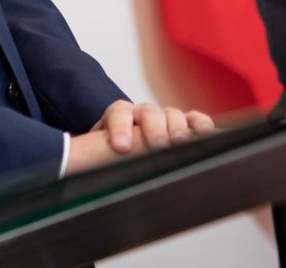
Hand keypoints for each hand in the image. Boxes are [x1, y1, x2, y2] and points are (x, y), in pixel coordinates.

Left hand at [63, 100, 214, 175]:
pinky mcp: (185, 125)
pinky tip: (208, 134)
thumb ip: (94, 159)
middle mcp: (140, 113)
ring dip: (177, 128)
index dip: (119, 128)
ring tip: (181, 142)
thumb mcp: (98, 156)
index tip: (121, 147)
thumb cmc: (108, 156)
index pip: (118, 113)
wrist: (123, 150)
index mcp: (117, 116)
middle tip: (157, 144)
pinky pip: (195, 119)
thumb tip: (77, 173)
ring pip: (172, 114)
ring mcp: (163, 117)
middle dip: (153, 128)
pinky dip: (201, 124)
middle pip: (148, 112)